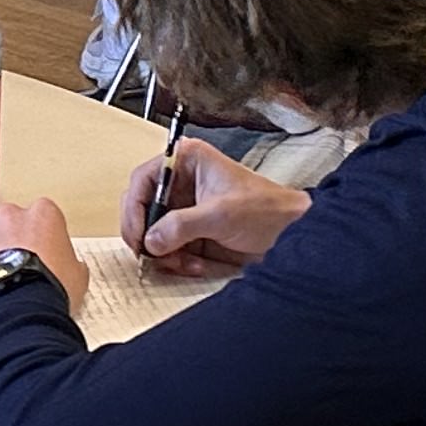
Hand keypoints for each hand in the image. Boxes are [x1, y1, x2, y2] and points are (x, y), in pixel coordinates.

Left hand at [0, 197, 87, 316]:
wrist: (22, 307)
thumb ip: (73, 262)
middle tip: (23, 257)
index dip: (44, 231)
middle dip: (15, 234)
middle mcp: (11, 216)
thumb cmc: (52, 287)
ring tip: (0, 269)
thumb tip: (74, 266)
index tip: (46, 245)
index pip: (44, 212)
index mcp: (43, 214)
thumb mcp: (78, 275)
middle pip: (11, 218)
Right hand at [135, 147, 306, 275]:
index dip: (134, 207)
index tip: (137, 234)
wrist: (291, 235)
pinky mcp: (191, 231)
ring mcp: (185, 208)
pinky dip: (177, 260)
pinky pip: (169, 248)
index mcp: (187, 161)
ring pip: (153, 232)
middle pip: (143, 207)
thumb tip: (151, 239)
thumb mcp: (221, 214)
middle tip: (151, 254)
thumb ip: (182, 225)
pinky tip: (196, 264)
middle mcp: (182, 182)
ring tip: (184, 261)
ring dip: (164, 252)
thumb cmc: (267, 210)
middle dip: (148, 234)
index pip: (143, 179)